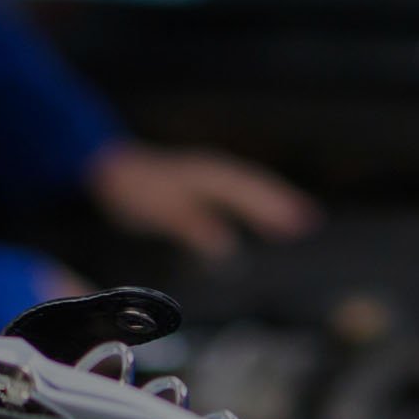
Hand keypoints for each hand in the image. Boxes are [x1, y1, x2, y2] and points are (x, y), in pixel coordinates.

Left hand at [86, 141, 317, 257]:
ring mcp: (208, 178)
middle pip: (256, 186)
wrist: (108, 170)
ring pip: (247, 188)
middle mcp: (214, 172)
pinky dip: (251, 206)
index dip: (273, 206)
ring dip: (270, 202)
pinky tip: (254, 222)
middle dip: (282, 202)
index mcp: (209, 175)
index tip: (298, 222)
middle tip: (310, 222)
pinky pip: (235, 194)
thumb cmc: (136, 189)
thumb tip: (228, 248)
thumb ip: (194, 227)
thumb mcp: (163, 211)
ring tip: (296, 220)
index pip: (249, 190)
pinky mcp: (200, 187)